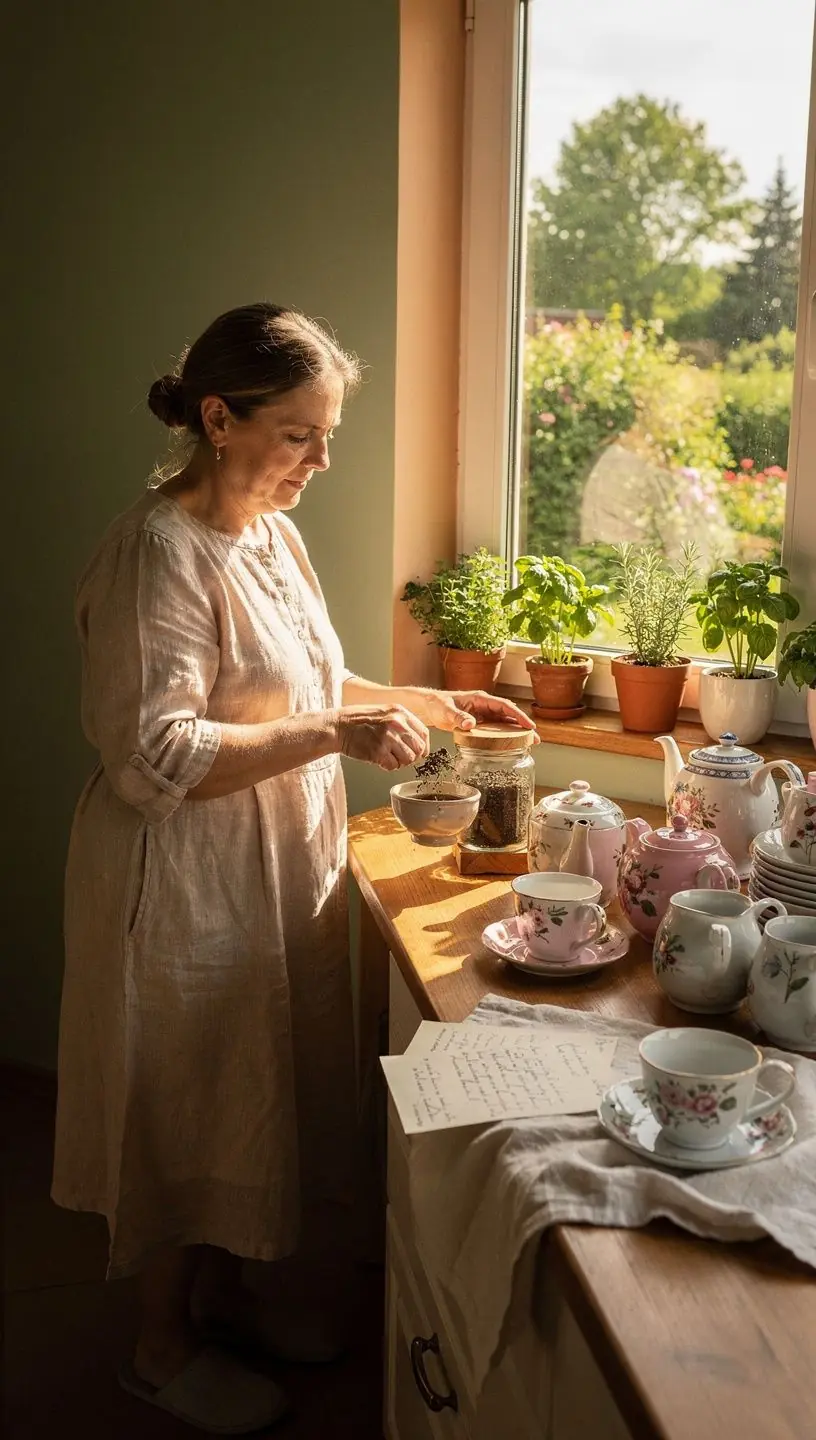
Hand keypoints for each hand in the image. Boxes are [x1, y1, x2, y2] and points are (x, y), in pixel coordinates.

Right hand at [336, 705, 430, 770]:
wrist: (338, 726)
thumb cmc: (358, 721)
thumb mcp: (384, 713)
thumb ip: (402, 723)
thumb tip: (418, 741)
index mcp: (400, 712)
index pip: (424, 733)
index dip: (423, 746)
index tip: (417, 752)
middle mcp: (397, 723)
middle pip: (419, 748)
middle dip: (411, 757)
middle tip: (399, 757)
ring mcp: (388, 737)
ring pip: (408, 759)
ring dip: (399, 762)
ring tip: (387, 757)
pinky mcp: (378, 751)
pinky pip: (393, 766)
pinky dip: (387, 766)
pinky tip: (378, 759)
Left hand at [416, 689, 539, 739]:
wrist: (430, 707)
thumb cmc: (438, 705)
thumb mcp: (447, 711)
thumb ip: (458, 717)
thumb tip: (471, 724)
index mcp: (481, 698)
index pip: (505, 705)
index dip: (518, 715)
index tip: (529, 725)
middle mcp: (485, 705)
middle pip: (509, 714)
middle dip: (523, 726)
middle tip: (535, 739)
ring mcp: (484, 713)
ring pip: (505, 722)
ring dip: (517, 731)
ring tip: (529, 743)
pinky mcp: (480, 722)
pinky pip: (496, 728)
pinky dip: (505, 735)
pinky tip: (511, 744)